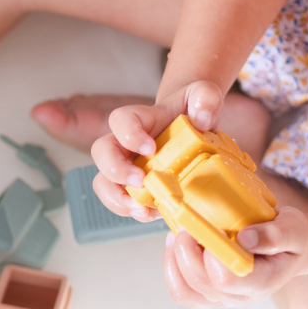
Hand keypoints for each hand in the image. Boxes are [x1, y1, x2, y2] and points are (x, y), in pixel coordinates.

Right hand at [89, 79, 225, 220]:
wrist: (195, 125)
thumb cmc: (194, 110)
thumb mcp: (205, 95)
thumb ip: (206, 99)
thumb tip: (202, 121)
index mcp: (142, 118)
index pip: (121, 120)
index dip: (129, 134)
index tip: (150, 148)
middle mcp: (127, 142)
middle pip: (101, 152)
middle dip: (115, 170)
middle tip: (140, 181)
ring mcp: (129, 165)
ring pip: (104, 182)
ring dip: (116, 198)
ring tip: (140, 208)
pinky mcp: (137, 186)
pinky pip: (122, 201)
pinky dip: (134, 211)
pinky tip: (154, 213)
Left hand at [163, 206, 307, 306]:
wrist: (291, 248)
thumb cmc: (292, 237)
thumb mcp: (294, 228)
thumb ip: (275, 235)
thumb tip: (245, 238)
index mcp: (262, 282)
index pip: (226, 279)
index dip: (212, 254)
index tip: (213, 228)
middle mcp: (240, 296)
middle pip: (201, 282)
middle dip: (187, 250)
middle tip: (189, 223)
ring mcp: (223, 298)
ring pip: (186, 290)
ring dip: (175, 260)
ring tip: (180, 234)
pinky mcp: (209, 294)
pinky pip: (182, 291)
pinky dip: (172, 268)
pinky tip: (176, 246)